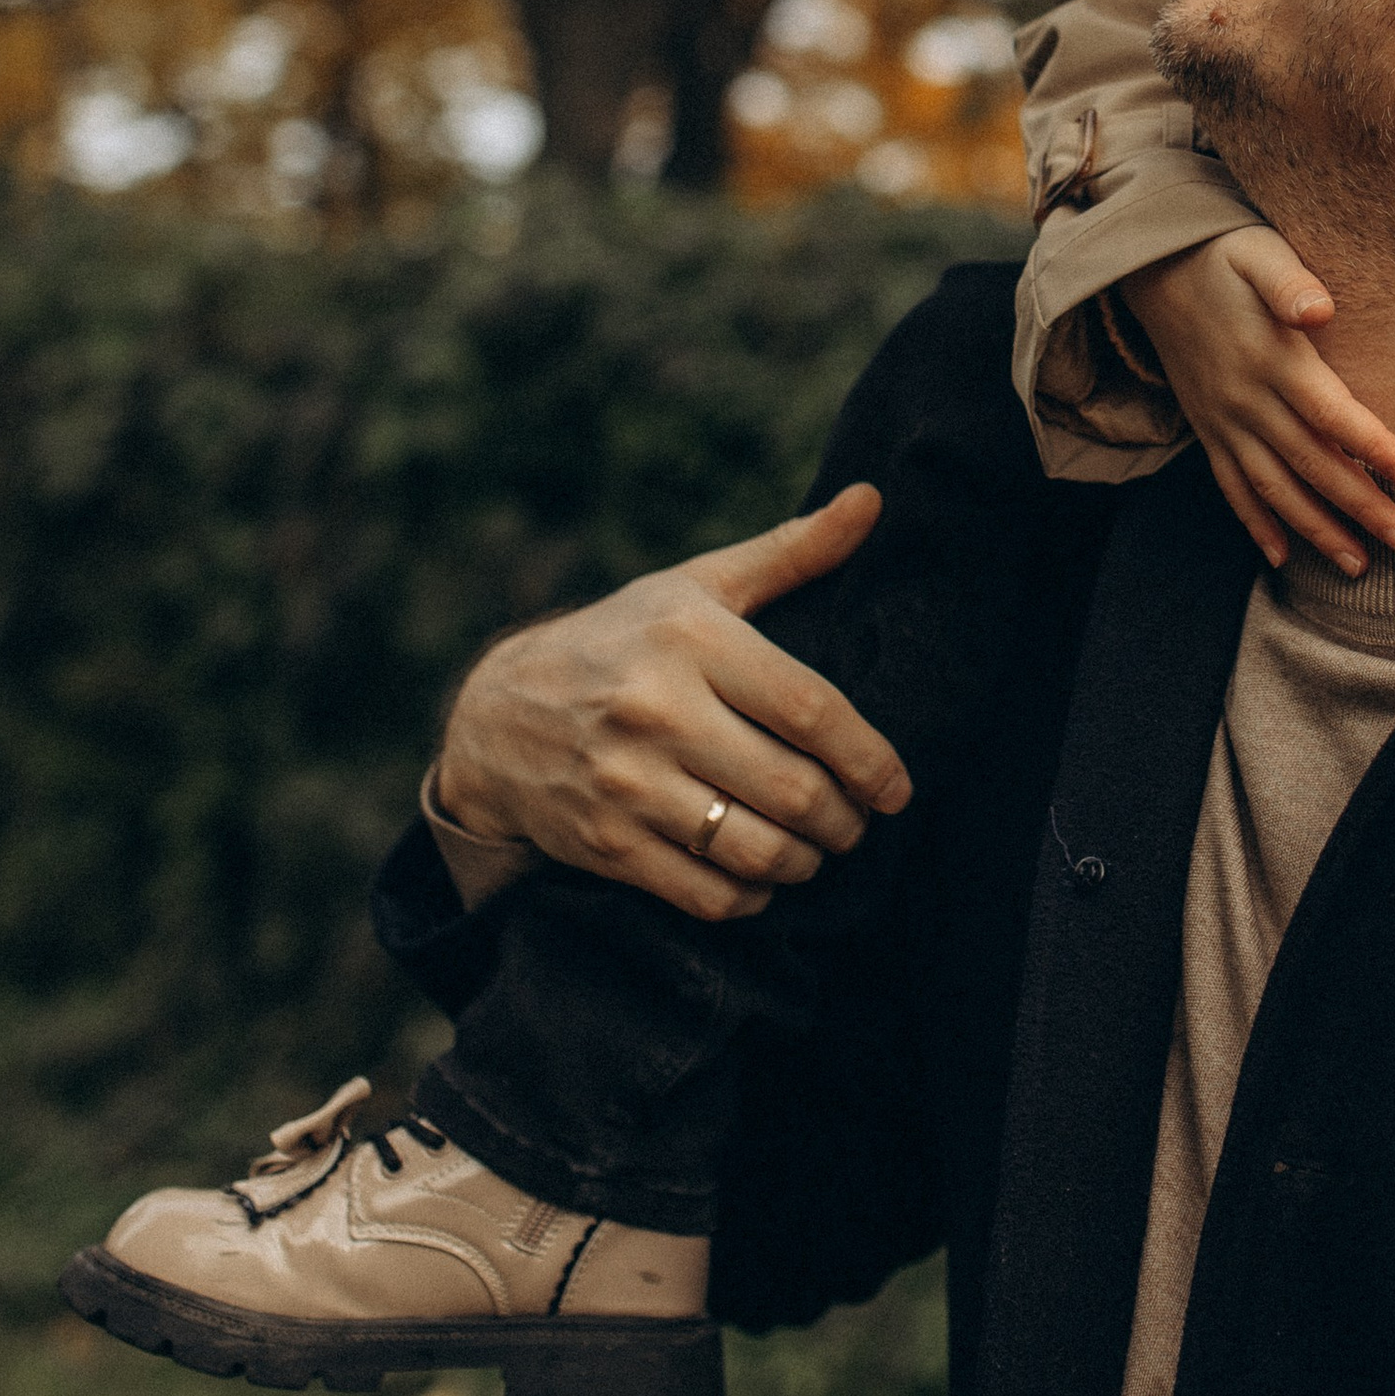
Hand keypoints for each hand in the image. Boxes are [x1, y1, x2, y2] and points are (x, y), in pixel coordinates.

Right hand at [433, 487, 910, 925]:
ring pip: (754, 850)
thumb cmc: (623, 640)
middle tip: (859, 823)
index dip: (868, 756)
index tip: (897, 787)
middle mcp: (656, 710)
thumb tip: (872, 500)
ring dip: (807, 862)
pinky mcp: (605, 844)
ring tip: (820, 848)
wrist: (497, 715)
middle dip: (845, 819)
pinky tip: (764, 876)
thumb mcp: (698, 586)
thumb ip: (791, 552)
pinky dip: (752, 896)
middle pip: (791, 789)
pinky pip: (705, 893)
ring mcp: (626, 783)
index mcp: (691, 640)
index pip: (808, 708)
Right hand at [1120, 225, 1394, 573]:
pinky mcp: (1207, 429)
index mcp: (1271, 359)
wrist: (1155, 269)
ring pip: (1274, 488)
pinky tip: (1281, 556)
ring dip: (1316, 530)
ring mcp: (1224, 421)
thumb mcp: (1259, 253)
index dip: (1372, 447)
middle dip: (1361, 507)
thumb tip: (1321, 309)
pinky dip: (1256, 523)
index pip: (1330, 414)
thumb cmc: (1224, 256)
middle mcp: (1246, 400)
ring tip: (1358, 565)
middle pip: (1311, 464)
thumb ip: (1289, 282)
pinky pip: (1231, 486)